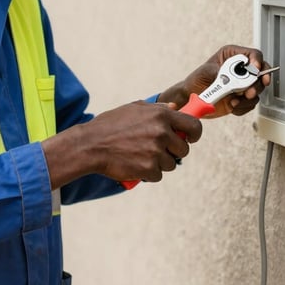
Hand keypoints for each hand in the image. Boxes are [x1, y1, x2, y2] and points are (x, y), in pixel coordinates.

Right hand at [42, 101, 202, 187]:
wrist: (90, 145)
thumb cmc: (110, 125)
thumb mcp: (134, 108)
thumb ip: (158, 109)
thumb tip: (176, 108)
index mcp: (161, 115)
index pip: (193, 125)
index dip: (194, 134)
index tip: (190, 138)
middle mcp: (161, 132)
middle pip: (183, 149)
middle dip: (173, 151)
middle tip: (158, 150)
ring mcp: (156, 151)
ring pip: (171, 164)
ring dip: (159, 163)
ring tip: (140, 156)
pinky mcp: (149, 169)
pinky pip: (158, 175)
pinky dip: (148, 173)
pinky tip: (135, 164)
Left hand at [157, 44, 271, 117]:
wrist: (191, 97)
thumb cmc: (197, 79)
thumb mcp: (206, 71)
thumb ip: (220, 72)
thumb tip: (230, 76)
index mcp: (233, 56)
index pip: (253, 55)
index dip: (257, 61)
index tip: (256, 69)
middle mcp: (241, 70)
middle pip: (261, 74)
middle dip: (257, 84)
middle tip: (249, 92)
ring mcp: (243, 85)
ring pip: (257, 90)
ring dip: (248, 98)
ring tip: (234, 101)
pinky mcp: (242, 99)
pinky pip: (250, 104)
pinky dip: (242, 107)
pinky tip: (231, 106)